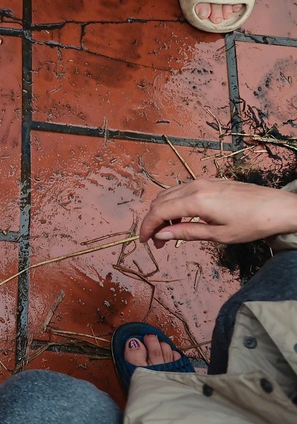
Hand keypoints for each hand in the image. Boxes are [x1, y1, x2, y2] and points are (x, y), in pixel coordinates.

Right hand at [138, 178, 296, 245]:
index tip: (145, 242)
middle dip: (153, 221)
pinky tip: (182, 219)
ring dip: (162, 212)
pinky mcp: (209, 182)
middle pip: (160, 200)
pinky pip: (181, 191)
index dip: (147, 227)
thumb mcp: (218, 235)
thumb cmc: (251, 224)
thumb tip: (160, 235)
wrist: (279, 207)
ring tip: (168, 232)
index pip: (159, 211)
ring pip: (169, 194)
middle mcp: (194, 186)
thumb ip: (186, 233)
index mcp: (195, 200)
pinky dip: (174, 204)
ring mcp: (201, 182)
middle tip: (157, 242)